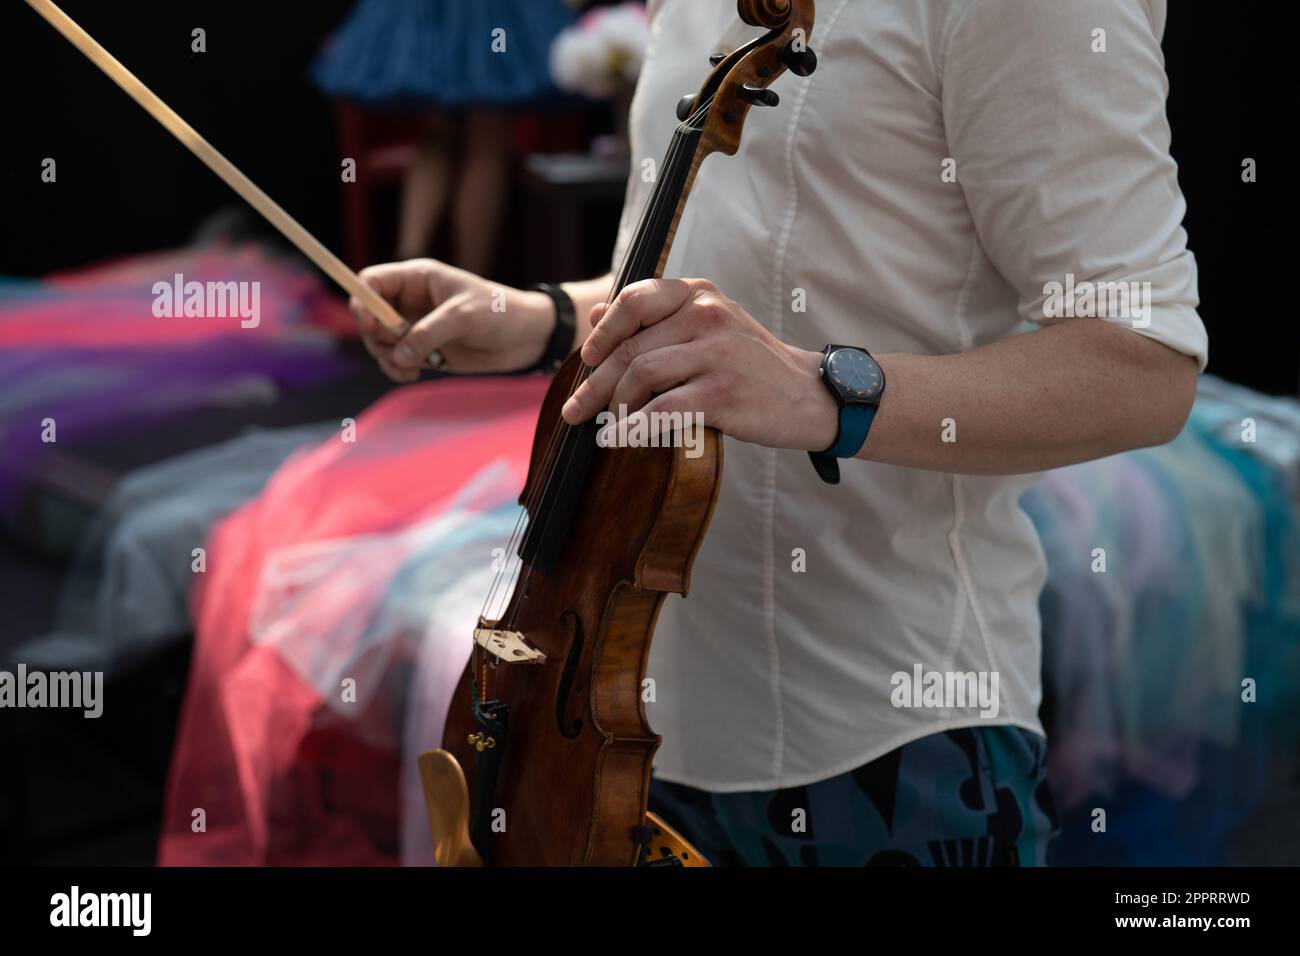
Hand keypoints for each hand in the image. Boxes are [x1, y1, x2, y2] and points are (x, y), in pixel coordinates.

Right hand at [348, 259, 553, 382]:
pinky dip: (397, 369)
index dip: (362, 301)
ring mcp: (415, 326)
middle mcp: (410, 301)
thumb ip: (429, 334)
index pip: (371, 281)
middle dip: (377, 336)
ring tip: (414, 366)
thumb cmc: (498, 312)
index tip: (372, 325)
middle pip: (369, 316)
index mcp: (417, 278)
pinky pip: (395, 360)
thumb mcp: (463, 317)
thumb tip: (398, 355)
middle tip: (401, 348)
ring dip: (387, 357)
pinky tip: (413, 374)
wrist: (525, 337)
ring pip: (380, 342)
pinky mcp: (424, 350)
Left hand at [559, 278, 838, 451]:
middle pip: (630, 346)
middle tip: (575, 410)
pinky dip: (635, 428)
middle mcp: (708, 315)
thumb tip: (599, 311)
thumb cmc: (752, 365)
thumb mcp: (709, 327)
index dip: (603, 331)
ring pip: (641, 375)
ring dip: (614, 406)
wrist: (809, 395)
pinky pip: (662, 410)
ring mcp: (716, 353)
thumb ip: (657, 318)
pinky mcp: (722, 392)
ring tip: (606, 427)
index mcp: (700, 294)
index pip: (635, 300)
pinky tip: (622, 439)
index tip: (586, 360)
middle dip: (595, 383)